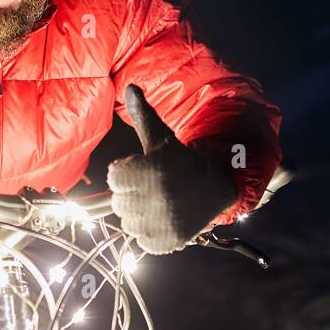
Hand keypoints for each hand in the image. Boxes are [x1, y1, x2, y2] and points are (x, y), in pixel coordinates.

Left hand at [107, 85, 236, 254]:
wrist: (214, 187)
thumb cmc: (180, 161)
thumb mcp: (162, 138)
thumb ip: (143, 115)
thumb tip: (130, 87)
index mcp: (152, 171)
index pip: (114, 177)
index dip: (127, 171)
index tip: (145, 169)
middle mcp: (157, 198)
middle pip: (119, 201)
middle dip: (132, 193)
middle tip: (153, 187)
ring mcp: (162, 223)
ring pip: (127, 222)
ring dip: (139, 213)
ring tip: (159, 202)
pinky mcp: (166, 242)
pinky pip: (140, 239)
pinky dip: (148, 232)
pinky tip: (164, 218)